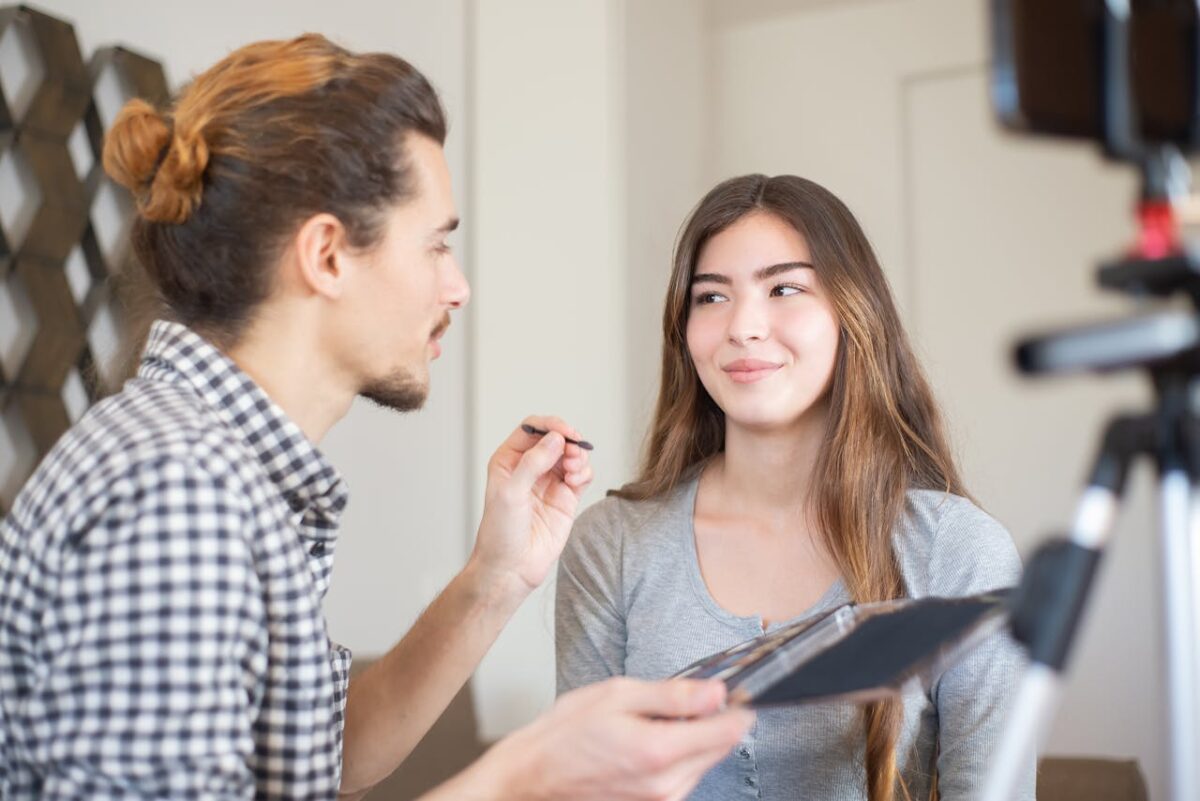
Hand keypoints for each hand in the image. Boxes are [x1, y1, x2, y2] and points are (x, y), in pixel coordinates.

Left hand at [469, 415, 593, 597]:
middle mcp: (529, 467)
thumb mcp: (511, 492)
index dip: (550, 426)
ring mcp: (549, 482)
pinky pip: (581, 475)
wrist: (512, 567)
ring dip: (578, 456)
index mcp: (509, 460)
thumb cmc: (501, 532)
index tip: (565, 433)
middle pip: (555, 439)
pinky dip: (584, 472)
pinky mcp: (566, 498)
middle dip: (568, 441)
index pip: (532, 429)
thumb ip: (533, 463)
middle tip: (574, 453)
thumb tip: (556, 439)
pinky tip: (577, 480)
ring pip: (571, 455)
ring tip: (575, 469)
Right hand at [479, 678, 753, 800]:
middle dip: (711, 721)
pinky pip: (686, 778)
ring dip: (693, 740)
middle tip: (680, 702)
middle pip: (721, 748)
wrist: (536, 775)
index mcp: (659, 750)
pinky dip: (678, 757)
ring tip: (653, 724)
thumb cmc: (567, 732)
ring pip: (704, 763)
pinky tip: (648, 744)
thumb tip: (717, 692)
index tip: (728, 692)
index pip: (729, 731)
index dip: (736, 707)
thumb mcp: (618, 695)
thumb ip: (673, 694)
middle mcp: (667, 784)